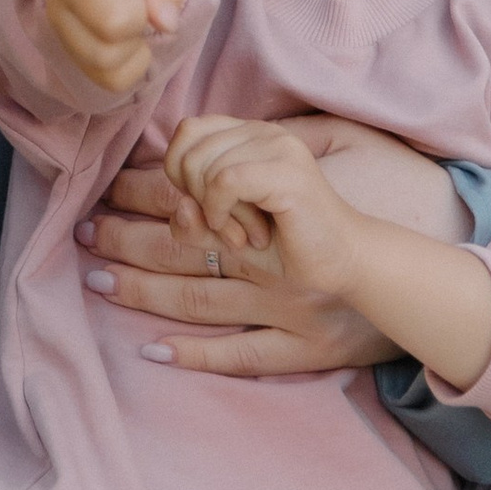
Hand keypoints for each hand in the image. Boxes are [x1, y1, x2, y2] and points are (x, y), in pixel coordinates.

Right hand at [46, 0, 189, 98]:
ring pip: (106, 57)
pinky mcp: (63, 44)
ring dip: (134, 43)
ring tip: (131, 14)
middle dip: (141, 15)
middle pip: (111, 21)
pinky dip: (130, 65)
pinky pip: (108, 78)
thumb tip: (165, 23)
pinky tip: (127, 37)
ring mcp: (57, 14)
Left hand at [79, 158, 394, 376]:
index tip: (107, 192)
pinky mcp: (305, 343)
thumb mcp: (326, 155)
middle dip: (127, 237)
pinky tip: (154, 351)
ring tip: (100, 283)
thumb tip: (189, 136)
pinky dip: (196, 353)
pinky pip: (241, 353)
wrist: (406, 271)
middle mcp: (278, 252)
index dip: (145, 190)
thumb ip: (262, 145)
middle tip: (84, 233)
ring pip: (200, 296)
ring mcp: (287, 302)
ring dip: (145, 291)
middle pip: (185, 243)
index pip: (196, 185)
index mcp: (276, 192)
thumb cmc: (356, 212)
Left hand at [162, 119, 362, 301]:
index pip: (187, 132)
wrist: (340, 262)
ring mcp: (278, 146)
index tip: (211, 209)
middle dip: (200, 200)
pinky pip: (224, 182)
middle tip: (234, 229)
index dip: (182, 175)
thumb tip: (181, 206)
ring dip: (218, 214)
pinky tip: (247, 235)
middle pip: (189, 153)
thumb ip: (193, 223)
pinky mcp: (286, 171)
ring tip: (248, 234)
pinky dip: (223, 214)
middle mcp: (264, 130)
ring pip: (206, 170)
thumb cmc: (284, 245)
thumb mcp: (224, 234)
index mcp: (248, 134)